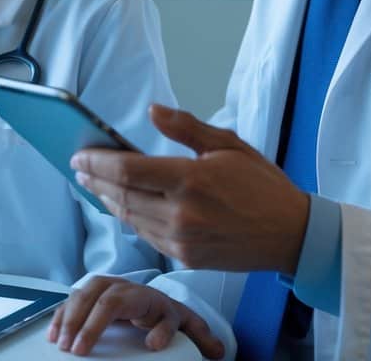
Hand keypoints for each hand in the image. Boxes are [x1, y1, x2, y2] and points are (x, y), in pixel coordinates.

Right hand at [47, 276, 223, 357]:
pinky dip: (61, 315)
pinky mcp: (92, 294)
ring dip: (71, 317)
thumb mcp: (187, 325)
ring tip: (62, 344)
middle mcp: (128, 288)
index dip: (146, 325)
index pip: (140, 304)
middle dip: (91, 322)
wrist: (154, 300)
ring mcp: (108, 287)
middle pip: (107, 298)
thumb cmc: (166, 314)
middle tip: (78, 350)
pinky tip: (53, 334)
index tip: (145, 346)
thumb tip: (218, 352)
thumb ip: (200, 337)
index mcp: (153, 298)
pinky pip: (73, 300)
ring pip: (86, 294)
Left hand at [71, 104, 309, 272]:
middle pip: (122, 195)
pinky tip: (122, 206)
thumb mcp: (229, 145)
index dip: (97, 163)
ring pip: (130, 217)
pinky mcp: (185, 258)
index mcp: (190, 180)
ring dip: (108, 200)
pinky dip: (129, 218)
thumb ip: (186, 127)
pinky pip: (146, 235)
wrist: (291, 234)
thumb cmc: (263, 185)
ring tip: (94, 185)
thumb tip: (152, 111)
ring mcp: (181, 240)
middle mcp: (181, 214)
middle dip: (95, 181)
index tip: (79, 155)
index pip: (127, 171)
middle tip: (79, 168)